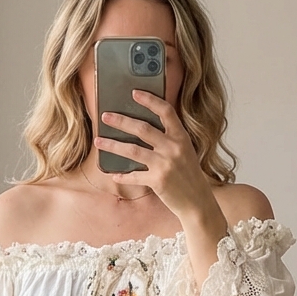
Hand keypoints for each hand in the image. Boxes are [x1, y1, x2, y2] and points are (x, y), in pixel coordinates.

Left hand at [94, 91, 220, 223]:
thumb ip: (169, 140)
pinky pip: (134, 176)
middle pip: (143, 129)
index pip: (166, 111)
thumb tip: (142, 129)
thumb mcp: (185, 152)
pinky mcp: (158, 181)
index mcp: (181, 137)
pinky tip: (113, 174)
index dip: (150, 100)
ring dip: (112, 145)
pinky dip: (122, 176)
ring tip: (98, 141)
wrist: (198, 202)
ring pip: (132, 151)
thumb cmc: (189, 176)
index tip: (134, 93)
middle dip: (121, 121)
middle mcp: (174, 148)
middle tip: (105, 116)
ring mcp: (165, 164)